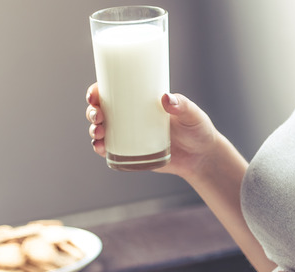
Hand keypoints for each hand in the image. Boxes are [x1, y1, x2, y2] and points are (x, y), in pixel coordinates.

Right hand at [85, 83, 220, 178]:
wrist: (202, 157)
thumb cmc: (197, 129)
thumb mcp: (192, 114)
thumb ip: (182, 106)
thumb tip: (165, 98)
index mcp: (141, 101)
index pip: (113, 92)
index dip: (97, 91)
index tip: (94, 94)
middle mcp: (131, 117)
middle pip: (102, 111)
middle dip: (92, 111)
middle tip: (97, 115)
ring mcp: (130, 136)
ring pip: (103, 130)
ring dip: (94, 130)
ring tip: (99, 133)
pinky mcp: (133, 153)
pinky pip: (111, 151)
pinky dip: (101, 148)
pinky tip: (99, 147)